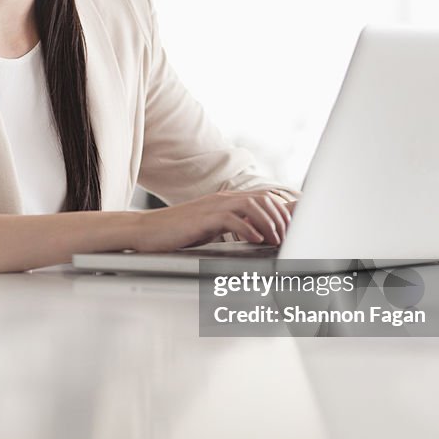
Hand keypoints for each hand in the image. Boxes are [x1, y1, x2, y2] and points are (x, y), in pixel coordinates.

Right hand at [134, 190, 293, 252]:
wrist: (148, 231)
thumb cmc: (178, 232)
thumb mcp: (211, 227)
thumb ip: (231, 227)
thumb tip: (254, 236)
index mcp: (226, 200)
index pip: (263, 198)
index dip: (280, 212)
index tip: (290, 228)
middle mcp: (223, 199)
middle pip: (263, 200)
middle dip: (279, 218)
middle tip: (286, 237)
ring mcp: (213, 206)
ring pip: (252, 206)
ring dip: (268, 223)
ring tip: (275, 239)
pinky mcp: (204, 218)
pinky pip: (232, 219)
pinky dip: (248, 229)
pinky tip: (255, 240)